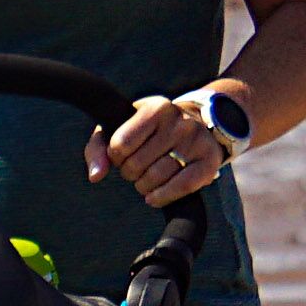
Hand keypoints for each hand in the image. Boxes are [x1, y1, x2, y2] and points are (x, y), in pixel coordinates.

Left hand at [92, 90, 234, 205]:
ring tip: (145, 180)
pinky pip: (182, 187)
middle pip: (137, 164)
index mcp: (155, 108)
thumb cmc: (149, 130)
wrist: (197, 125)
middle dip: (129, 172)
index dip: (115, 156)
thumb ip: (98, 147)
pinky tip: (154, 197)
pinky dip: (162, 197)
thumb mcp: (121, 126)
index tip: (121, 155)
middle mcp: (179, 121)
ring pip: (156, 177)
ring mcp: (196, 141)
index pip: (121, 144)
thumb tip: (95, 176)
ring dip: (143, 186)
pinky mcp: (209, 161)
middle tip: (135, 168)